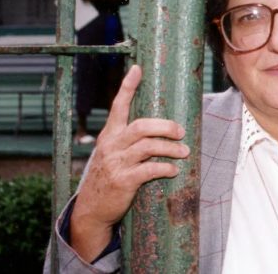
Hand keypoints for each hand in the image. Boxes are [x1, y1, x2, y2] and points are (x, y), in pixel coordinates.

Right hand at [70, 65, 189, 261]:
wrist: (92, 209)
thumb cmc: (109, 177)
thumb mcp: (112, 154)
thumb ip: (128, 140)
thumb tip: (159, 127)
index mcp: (110, 135)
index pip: (118, 106)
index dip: (128, 87)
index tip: (137, 68)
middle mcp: (112, 145)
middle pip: (142, 126)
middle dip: (166, 126)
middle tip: (182, 131)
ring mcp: (116, 163)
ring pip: (149, 147)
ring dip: (171, 148)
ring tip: (184, 152)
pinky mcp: (123, 181)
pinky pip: (149, 169)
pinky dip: (165, 168)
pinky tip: (174, 170)